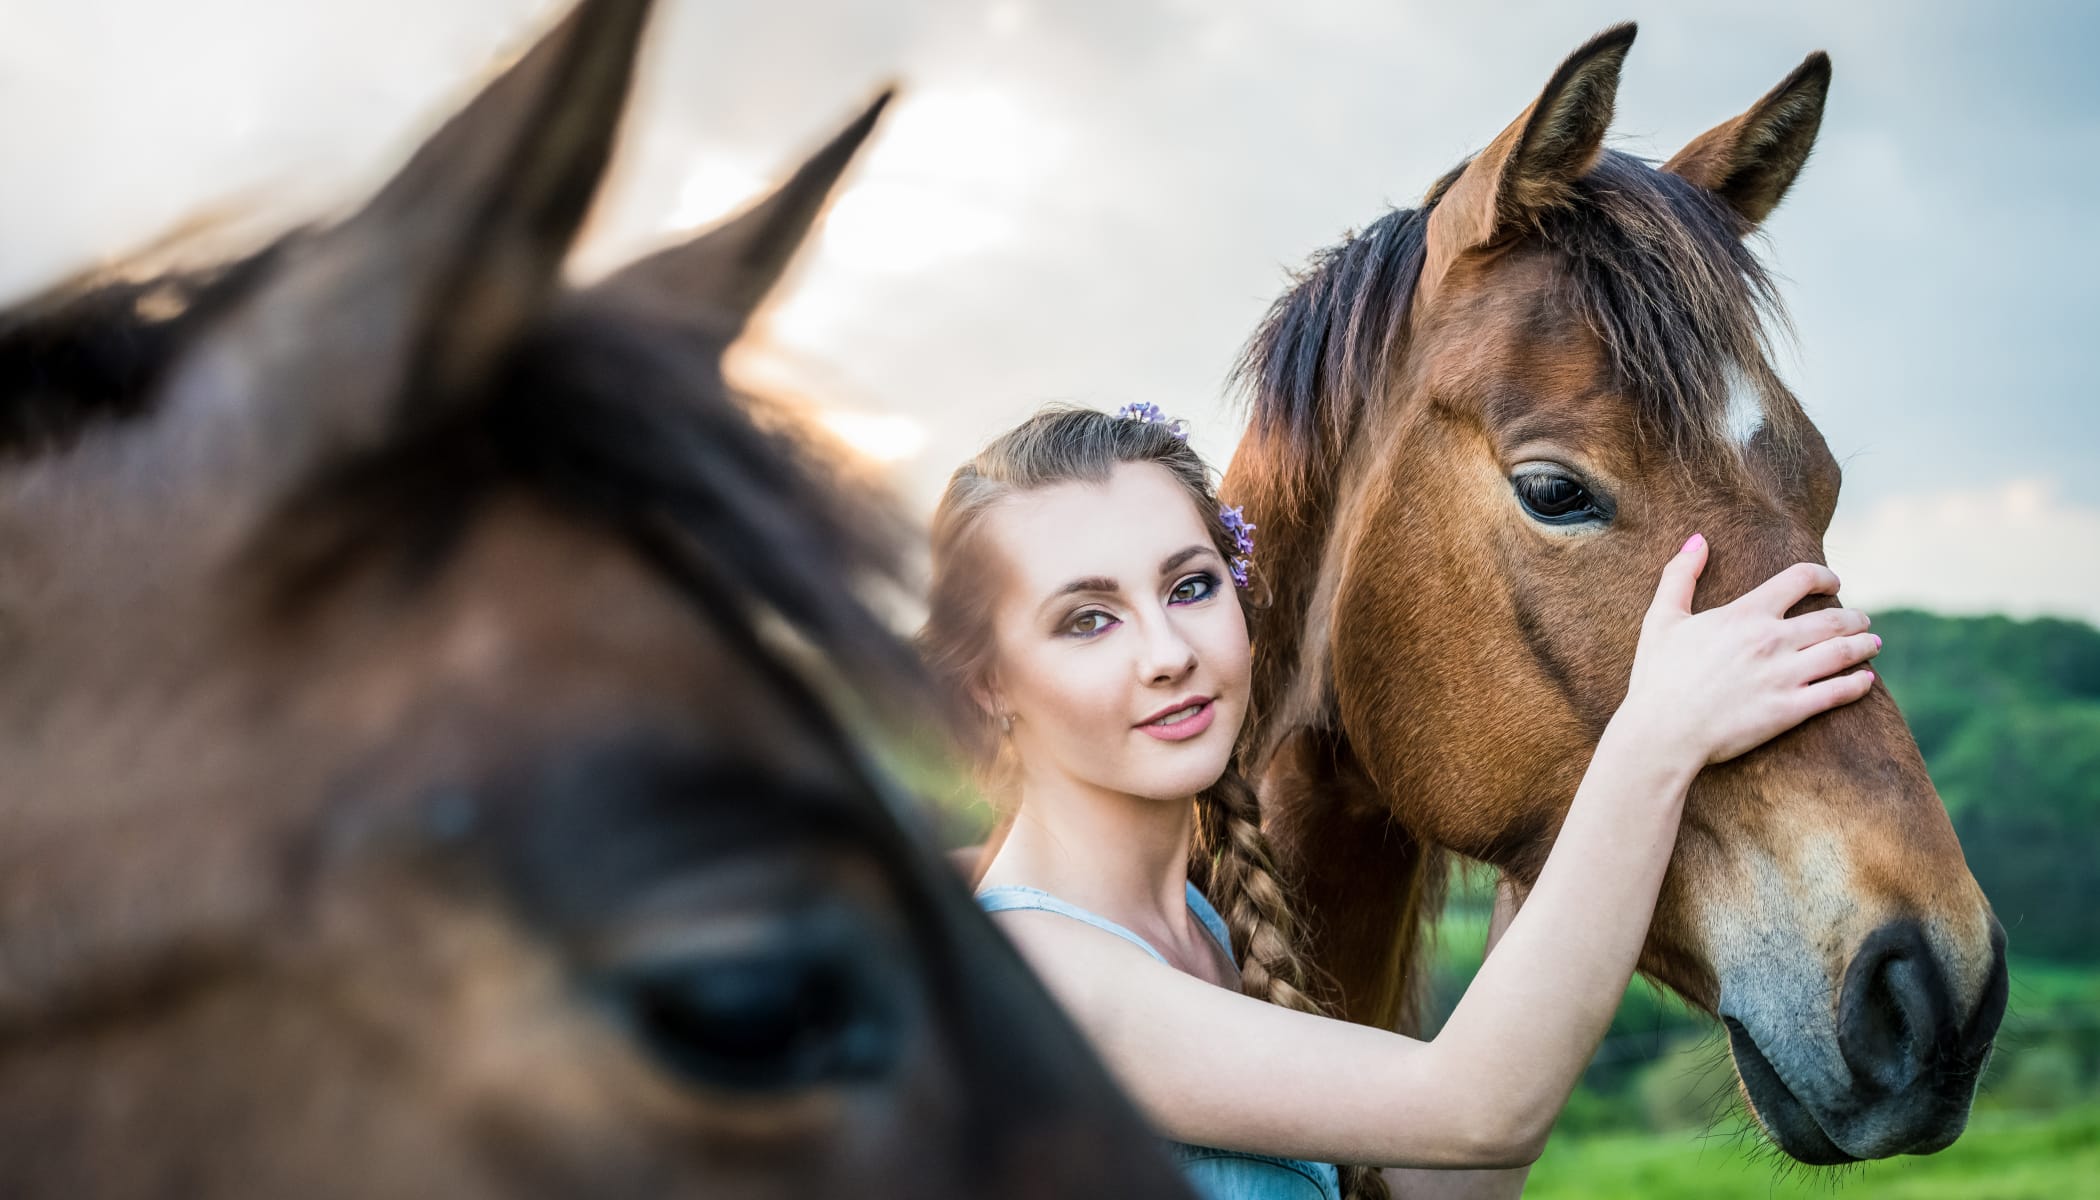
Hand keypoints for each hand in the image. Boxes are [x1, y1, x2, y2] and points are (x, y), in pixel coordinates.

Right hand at [1617, 533, 1878, 766]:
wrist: (1662, 732)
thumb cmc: (1657, 676)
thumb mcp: (1661, 619)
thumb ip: (1680, 575)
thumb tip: (1698, 540)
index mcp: (1745, 613)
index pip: (1801, 579)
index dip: (1824, 577)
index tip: (1833, 583)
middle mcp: (1772, 640)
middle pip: (1833, 619)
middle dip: (1854, 617)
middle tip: (1862, 620)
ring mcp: (1785, 676)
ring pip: (1844, 653)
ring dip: (1865, 646)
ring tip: (1872, 644)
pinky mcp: (1790, 710)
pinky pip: (1838, 692)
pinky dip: (1859, 684)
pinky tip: (1866, 681)